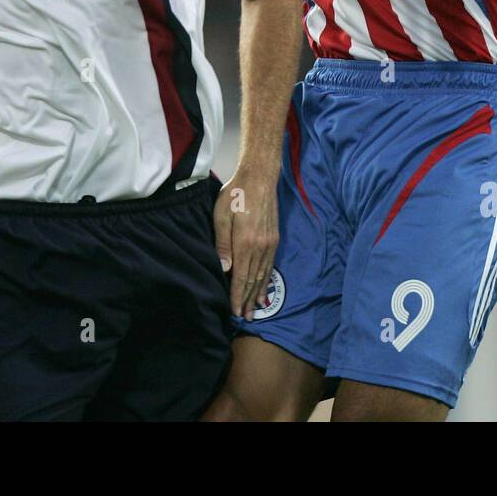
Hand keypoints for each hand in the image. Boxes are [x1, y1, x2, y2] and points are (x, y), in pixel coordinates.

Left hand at [213, 168, 278, 320]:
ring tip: (256, 309)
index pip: (241, 276)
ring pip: (263, 274)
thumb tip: (225, 269)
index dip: (238, 296)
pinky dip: (267, 279)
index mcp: (246, 242)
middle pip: (254, 279)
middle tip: (246, 318)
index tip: (235, 312)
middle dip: (248, 300)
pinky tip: (264, 289)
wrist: (260, 177)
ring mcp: (270, 243)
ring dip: (259, 293)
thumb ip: (222, 243)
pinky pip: (270, 265)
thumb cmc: (235, 194)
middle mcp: (260, 246)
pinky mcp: (275, 238)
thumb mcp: (221, 215)